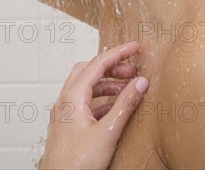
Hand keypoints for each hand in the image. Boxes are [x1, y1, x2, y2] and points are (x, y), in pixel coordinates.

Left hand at [39, 40, 148, 169]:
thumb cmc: (75, 165)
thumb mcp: (107, 132)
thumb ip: (125, 105)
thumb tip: (140, 82)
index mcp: (73, 96)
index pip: (98, 63)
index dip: (119, 53)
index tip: (135, 47)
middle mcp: (65, 101)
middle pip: (89, 70)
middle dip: (112, 66)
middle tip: (132, 68)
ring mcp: (65, 113)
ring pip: (86, 87)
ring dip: (107, 84)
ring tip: (128, 88)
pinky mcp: (68, 126)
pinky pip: (85, 103)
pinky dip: (101, 100)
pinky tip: (115, 109)